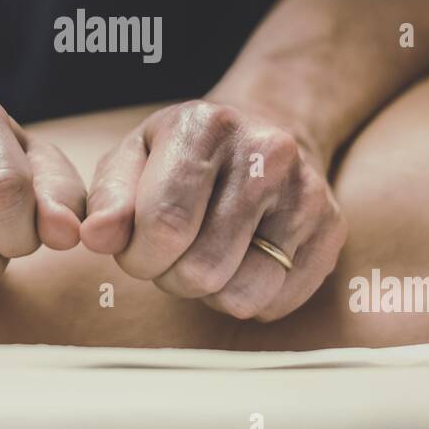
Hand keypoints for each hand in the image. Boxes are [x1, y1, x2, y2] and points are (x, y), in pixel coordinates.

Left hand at [81, 99, 346, 320]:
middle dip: (170, 277)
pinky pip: (276, 303)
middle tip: (171, 255)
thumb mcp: (135, 157)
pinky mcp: (332, 229)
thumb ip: (109, 198)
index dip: (137, 256)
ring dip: (208, 293)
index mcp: (208, 125)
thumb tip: (95, 237)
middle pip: (201, 268)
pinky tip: (241, 261)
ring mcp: (307, 192)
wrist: (266, 134)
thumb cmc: (185, 155)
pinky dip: (247, 297)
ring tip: (205, 256)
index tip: (135, 248)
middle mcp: (267, 153)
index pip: (164, 225)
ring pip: (241, 294)